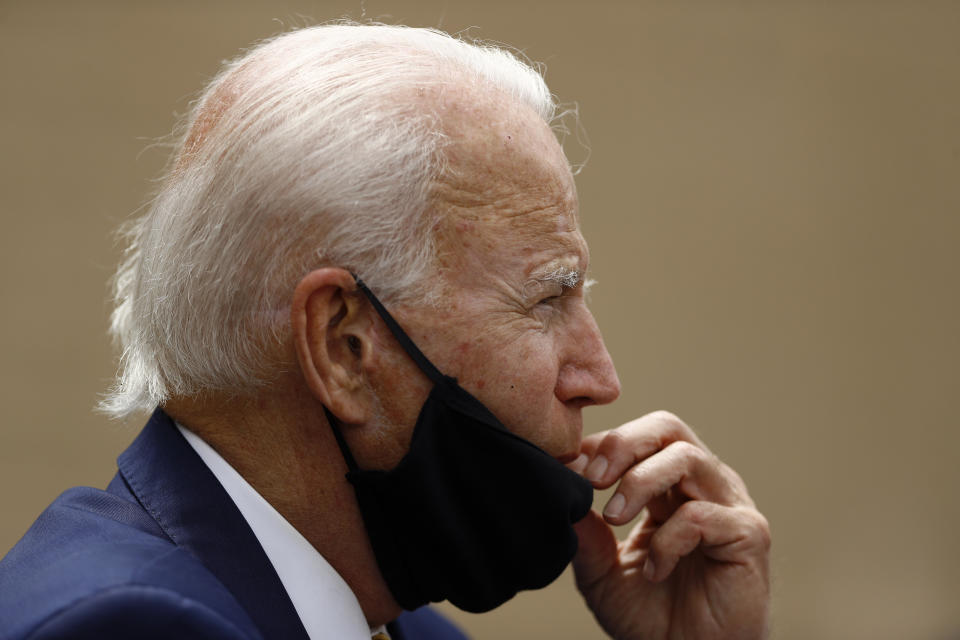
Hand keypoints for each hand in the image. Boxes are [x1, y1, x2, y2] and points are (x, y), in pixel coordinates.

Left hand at [567, 411, 769, 639]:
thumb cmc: (651, 617)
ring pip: (686, 457)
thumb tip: (561, 492)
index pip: (639, 438)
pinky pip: (704, 514)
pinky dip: (669, 538)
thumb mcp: (601, 573)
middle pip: (667, 428)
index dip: (602, 444)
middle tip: (592, 478)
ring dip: (641, 481)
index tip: (568, 467)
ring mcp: (729, 505)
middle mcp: (701, 485)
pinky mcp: (749, 534)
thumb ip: (584, 534)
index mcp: (668, 485)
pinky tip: (653, 570)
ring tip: (614, 517)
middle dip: (623, 443)